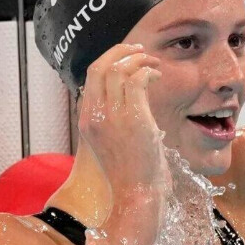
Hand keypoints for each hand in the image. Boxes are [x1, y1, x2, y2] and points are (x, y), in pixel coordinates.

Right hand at [71, 44, 170, 244]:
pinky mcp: (133, 118)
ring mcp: (111, 116)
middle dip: (119, 52)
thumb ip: (113, 122)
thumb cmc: (130, 174)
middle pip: (98, 67)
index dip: (108, 61)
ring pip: (117, 69)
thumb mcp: (113, 145)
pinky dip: (147, 71)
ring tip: (152, 63)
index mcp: (87, 121)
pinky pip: (136, 80)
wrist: (136, 194)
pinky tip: (157, 76)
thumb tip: (126, 101)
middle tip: (139, 50)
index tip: (125, 57)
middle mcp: (94, 116)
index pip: (91, 78)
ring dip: (137, 59)